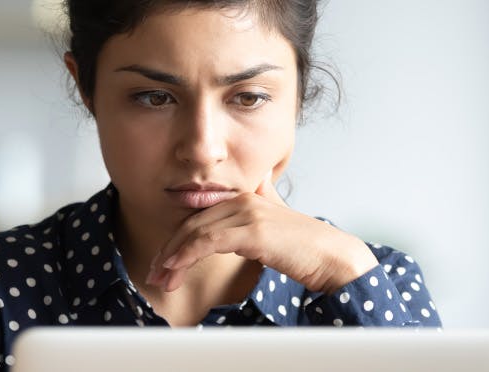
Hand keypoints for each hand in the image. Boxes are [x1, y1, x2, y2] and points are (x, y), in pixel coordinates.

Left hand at [145, 174, 378, 292]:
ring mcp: (247, 213)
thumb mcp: (275, 222)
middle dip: (168, 251)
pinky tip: (176, 269)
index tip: (162, 263)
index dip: (176, 240)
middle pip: (191, 224)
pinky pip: (208, 241)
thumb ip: (260, 206)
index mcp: (244, 197)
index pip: (198, 217)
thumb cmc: (304, 247)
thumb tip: (256, 187)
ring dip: (173, 258)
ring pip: (195, 233)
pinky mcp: (252, 231)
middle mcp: (242, 200)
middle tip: (155, 275)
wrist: (332, 257)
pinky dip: (186, 255)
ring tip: (162, 280)